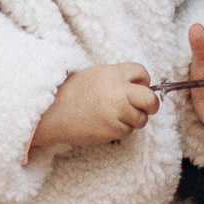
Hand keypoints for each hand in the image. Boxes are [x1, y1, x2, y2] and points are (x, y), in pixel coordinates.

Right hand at [29, 61, 158, 155]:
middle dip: (151, 105)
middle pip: (150, 99)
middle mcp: (117, 91)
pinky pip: (127, 131)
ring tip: (113, 115)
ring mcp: (116, 112)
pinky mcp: (112, 130)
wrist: (52, 113)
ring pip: (140, 119)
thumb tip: (142, 87)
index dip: (143, 81)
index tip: (139, 87)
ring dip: (133, 119)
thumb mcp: (96, 75)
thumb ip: (119, 78)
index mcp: (112, 73)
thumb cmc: (73, 93)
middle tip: (147, 107)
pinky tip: (104, 124)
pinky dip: (120, 129)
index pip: (142, 72)